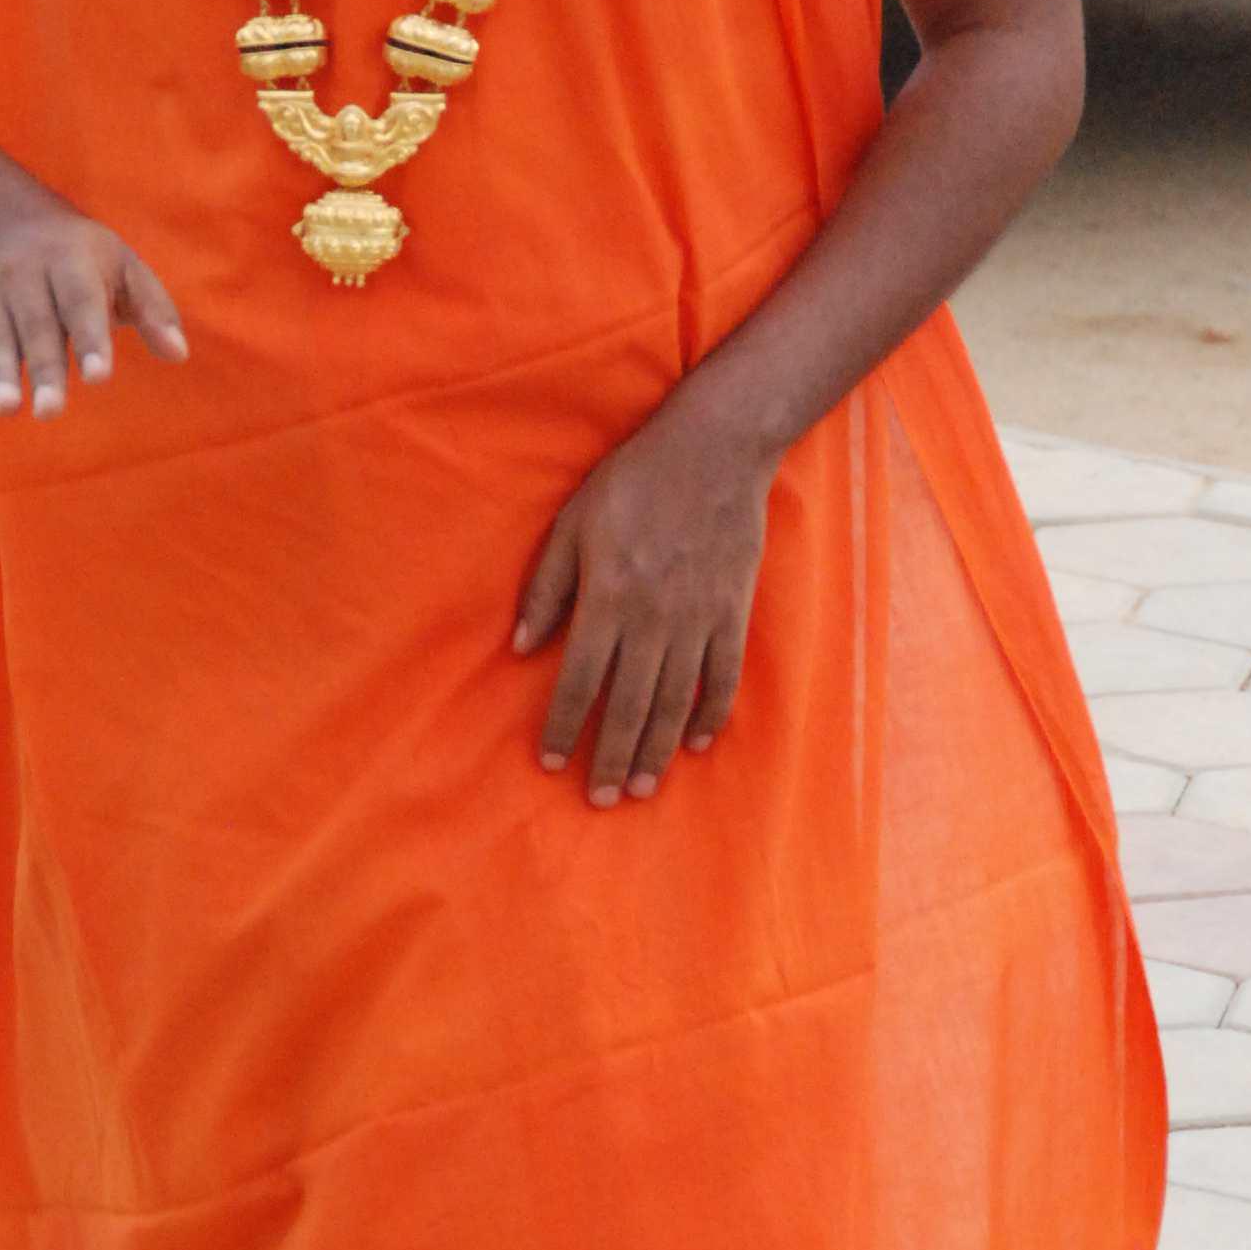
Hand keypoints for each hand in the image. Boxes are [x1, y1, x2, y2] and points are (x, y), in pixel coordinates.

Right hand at [0, 209, 186, 435]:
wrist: (5, 221)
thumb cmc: (82, 256)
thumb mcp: (123, 265)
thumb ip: (152, 309)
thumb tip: (178, 354)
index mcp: (70, 262)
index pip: (80, 301)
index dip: (90, 339)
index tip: (100, 377)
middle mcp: (25, 280)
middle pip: (35, 327)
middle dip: (42, 369)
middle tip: (51, 410)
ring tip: (6, 411)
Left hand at [513, 395, 773, 806]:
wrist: (713, 450)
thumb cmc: (631, 482)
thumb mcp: (572, 525)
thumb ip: (547, 589)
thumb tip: (519, 648)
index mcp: (607, 599)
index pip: (579, 682)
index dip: (564, 727)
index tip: (552, 762)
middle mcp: (652, 619)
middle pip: (628, 706)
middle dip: (609, 757)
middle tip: (598, 800)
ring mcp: (697, 619)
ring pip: (674, 701)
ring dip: (655, 750)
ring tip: (639, 787)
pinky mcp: (731, 611)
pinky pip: (722, 676)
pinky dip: (711, 713)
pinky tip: (698, 744)